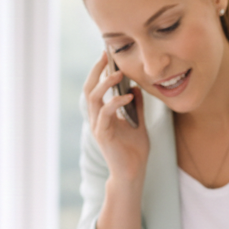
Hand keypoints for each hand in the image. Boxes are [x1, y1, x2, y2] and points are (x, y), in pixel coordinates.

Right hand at [83, 50, 148, 186]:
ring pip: (93, 98)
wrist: (133, 173)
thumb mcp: (139, 123)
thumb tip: (136, 87)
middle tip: (106, 55)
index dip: (99, 71)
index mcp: (103, 114)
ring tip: (118, 73)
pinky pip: (105, 114)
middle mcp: (97, 118)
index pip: (96, 87)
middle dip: (96, 70)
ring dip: (105, 83)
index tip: (108, 55)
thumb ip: (137, 106)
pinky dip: (115, 102)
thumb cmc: (134, 151)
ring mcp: (98, 126)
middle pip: (89, 88)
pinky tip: (127, 96)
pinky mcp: (104, 135)